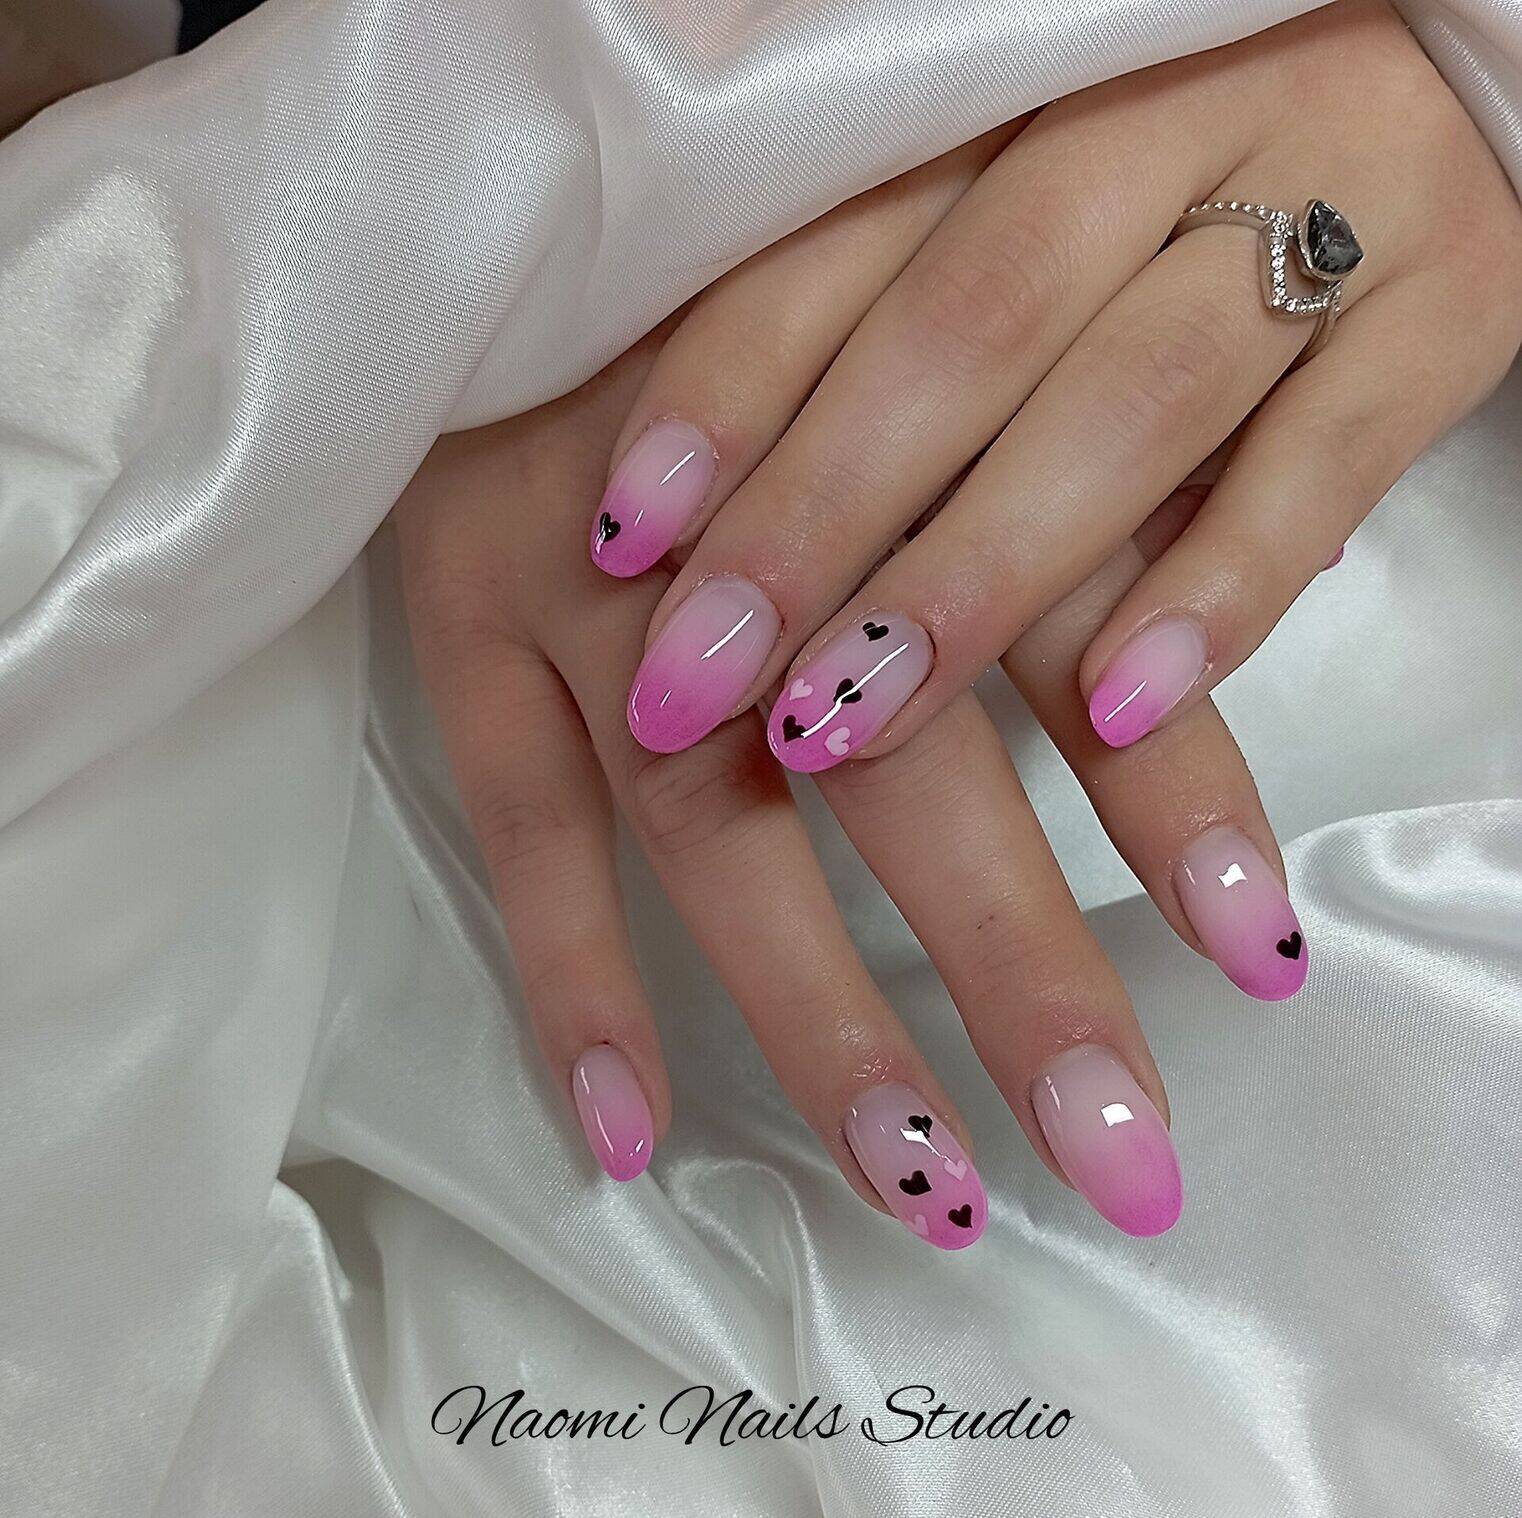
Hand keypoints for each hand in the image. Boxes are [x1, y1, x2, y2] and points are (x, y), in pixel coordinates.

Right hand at [392, 330, 1294, 1246]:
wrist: (518, 191)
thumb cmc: (756, 274)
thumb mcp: (925, 330)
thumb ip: (1056, 478)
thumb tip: (1232, 615)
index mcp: (898, 419)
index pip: (1064, 625)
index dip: (1168, 790)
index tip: (1253, 953)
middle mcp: (747, 513)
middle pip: (905, 761)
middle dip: (1020, 960)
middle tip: (1117, 1149)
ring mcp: (585, 576)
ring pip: (708, 818)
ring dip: (814, 1007)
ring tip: (923, 1180)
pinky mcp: (455, 604)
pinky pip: (513, 815)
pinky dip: (572, 972)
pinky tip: (630, 1128)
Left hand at [593, 1, 1520, 777]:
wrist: (1458, 58)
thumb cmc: (1178, 161)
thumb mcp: (1019, 191)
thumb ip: (898, 306)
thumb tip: (708, 499)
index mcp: (1030, 78)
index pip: (842, 233)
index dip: (725, 389)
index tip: (624, 536)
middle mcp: (1168, 117)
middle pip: (962, 331)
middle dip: (817, 521)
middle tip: (696, 685)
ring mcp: (1331, 199)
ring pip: (1126, 402)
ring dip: (976, 580)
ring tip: (845, 719)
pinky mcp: (1457, 304)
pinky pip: (1327, 463)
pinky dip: (1219, 592)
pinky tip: (1116, 715)